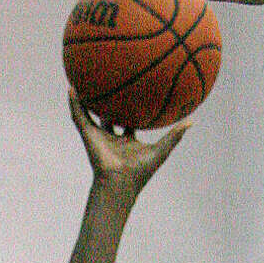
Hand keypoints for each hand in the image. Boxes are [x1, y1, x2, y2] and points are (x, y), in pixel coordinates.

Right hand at [68, 89, 187, 199]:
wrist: (120, 183)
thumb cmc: (140, 172)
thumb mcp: (162, 150)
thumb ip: (175, 136)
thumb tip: (192, 121)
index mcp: (128, 141)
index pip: (129, 121)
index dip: (131, 108)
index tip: (135, 92)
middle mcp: (112, 137)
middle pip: (109, 115)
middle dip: (109, 101)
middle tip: (111, 81)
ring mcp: (99, 136)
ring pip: (90, 113)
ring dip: (86, 98)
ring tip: (82, 79)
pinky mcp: (88, 136)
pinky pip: (79, 117)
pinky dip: (74, 104)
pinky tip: (71, 88)